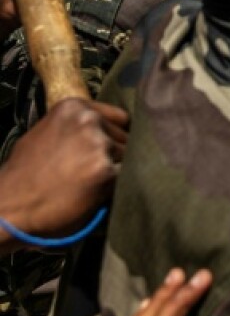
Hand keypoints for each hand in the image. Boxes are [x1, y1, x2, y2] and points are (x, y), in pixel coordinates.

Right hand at [0, 99, 126, 246]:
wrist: (8, 208)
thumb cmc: (25, 175)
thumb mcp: (46, 134)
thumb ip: (77, 128)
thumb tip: (106, 130)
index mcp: (74, 107)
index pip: (119, 118)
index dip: (115, 137)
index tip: (107, 150)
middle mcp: (88, 120)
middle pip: (127, 137)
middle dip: (117, 155)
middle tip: (93, 173)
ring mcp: (99, 144)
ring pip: (130, 156)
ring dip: (119, 171)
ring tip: (92, 184)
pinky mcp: (106, 171)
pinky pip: (128, 177)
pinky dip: (120, 186)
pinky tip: (100, 193)